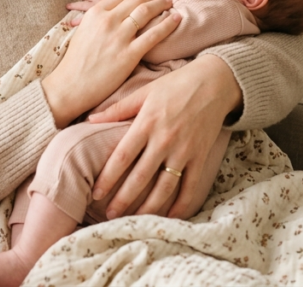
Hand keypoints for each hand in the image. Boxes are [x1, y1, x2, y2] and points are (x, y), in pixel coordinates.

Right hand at [41, 0, 178, 128]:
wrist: (71, 86)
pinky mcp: (129, 54)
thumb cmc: (76, 61)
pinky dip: (167, 25)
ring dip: (162, 6)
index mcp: (95, 13)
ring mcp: (119, 37)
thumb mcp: (83, 30)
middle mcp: (107, 21)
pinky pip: (153, 35)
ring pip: (146, 12)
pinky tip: (176, 20)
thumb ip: (99, 13)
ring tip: (171, 6)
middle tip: (162, 0)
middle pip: (136, 0)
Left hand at [87, 54, 240, 219]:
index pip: (122, 157)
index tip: (96, 193)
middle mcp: (164, 140)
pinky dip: (181, 204)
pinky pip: (190, 186)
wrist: (214, 82)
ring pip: (164, 187)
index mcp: (146, 123)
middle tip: (109, 214)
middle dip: (123, 199)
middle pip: (140, 177)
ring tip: (135, 220)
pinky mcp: (201, 156)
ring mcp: (184, 150)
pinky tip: (170, 216)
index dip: (108, 178)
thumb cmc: (175, 85)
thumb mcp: (144, 92)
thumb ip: (117, 109)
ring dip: (149, 207)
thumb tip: (88, 119)